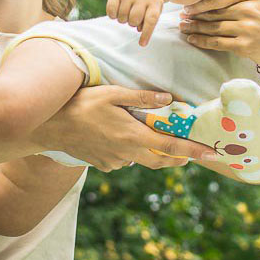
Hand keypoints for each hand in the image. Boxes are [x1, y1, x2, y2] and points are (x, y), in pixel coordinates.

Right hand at [31, 85, 217, 171]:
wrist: (49, 127)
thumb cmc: (80, 105)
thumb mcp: (111, 94)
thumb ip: (141, 97)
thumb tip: (168, 99)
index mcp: (133, 136)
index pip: (171, 146)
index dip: (193, 150)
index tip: (210, 154)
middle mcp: (127, 153)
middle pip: (161, 161)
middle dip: (179, 158)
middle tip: (192, 153)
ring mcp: (114, 161)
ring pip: (142, 160)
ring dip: (153, 153)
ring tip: (157, 140)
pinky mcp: (103, 164)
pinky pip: (125, 160)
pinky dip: (132, 152)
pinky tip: (125, 139)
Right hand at [106, 0, 164, 45]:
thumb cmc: (147, 4)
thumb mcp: (153, 10)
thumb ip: (148, 23)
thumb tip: (140, 34)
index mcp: (155, 1)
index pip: (151, 20)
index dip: (146, 33)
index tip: (142, 44)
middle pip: (134, 20)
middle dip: (133, 23)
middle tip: (134, 16)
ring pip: (122, 17)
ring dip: (123, 19)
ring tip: (127, 11)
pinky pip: (111, 12)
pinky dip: (113, 15)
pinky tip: (117, 10)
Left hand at [179, 0, 259, 72]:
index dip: (203, 1)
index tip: (191, 5)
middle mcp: (250, 9)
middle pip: (215, 11)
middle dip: (196, 14)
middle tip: (182, 16)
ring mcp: (247, 28)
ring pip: (213, 26)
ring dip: (195, 28)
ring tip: (183, 28)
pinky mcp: (246, 46)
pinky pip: (218, 42)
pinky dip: (203, 41)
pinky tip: (193, 40)